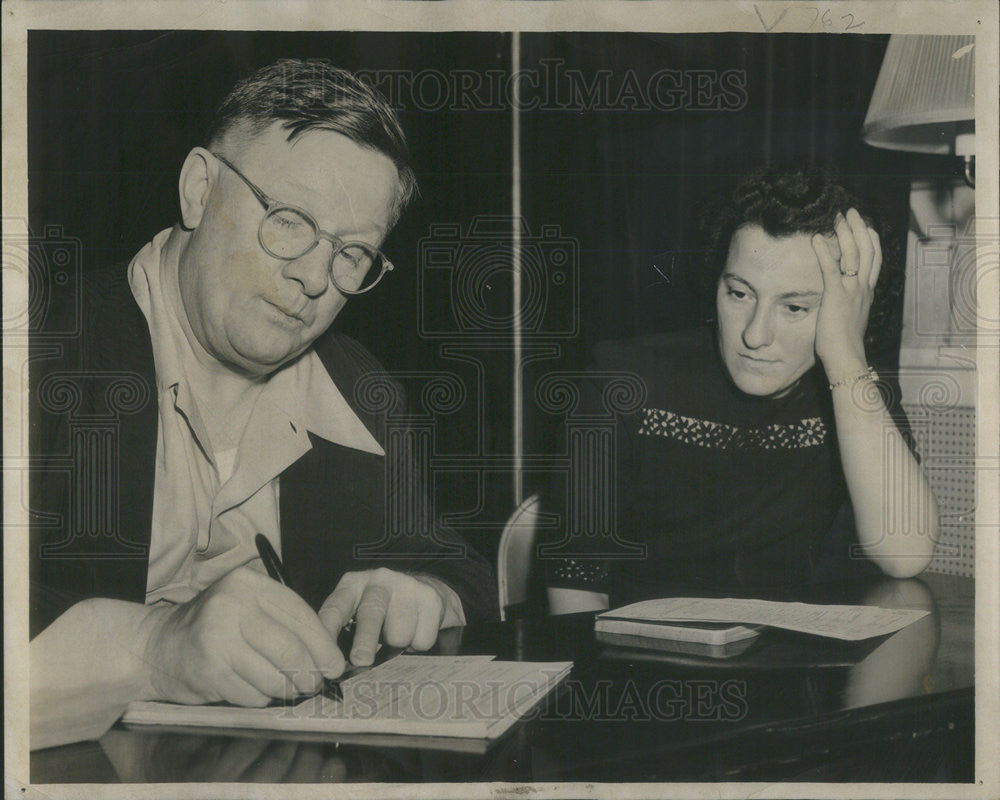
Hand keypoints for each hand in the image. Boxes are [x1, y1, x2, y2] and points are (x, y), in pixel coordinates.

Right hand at [141, 566, 344, 705]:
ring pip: (274, 677)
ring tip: (285, 688)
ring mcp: (217, 639)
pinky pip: (254, 695)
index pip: (300, 615)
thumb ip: (284, 623)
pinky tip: (251, 688)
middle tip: (316, 684)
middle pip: (290, 649)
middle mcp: (232, 606)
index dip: (324, 644)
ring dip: (286, 690)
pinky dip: (261, 697)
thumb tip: (328, 656)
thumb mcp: (248, 608)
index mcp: (248, 584)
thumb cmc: (213, 628)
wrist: (156, 646)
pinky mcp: (209, 671)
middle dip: (310, 673)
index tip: (336, 665)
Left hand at [317, 568, 446, 665]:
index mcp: (353, 585)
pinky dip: (417, 645)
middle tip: (361, 660)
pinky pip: (422, 638)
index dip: (328, 633)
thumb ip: (343, 635)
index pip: (335, 608)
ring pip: (399, 634)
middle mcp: (379, 580)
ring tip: (397, 637)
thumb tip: (332, 670)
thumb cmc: (382, 611)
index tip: (325, 659)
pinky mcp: (430, 598)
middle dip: (364, 640)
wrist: (426, 589)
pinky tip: (415, 631)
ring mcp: (407, 586)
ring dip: (397, 647)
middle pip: (371, 614)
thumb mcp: (357, 613)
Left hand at [811, 208, 881, 380]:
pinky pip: (831, 270)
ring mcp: (851, 292)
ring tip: (838, 218)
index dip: (870, 240)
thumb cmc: (844, 345)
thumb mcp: (850, 318)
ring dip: (845, 233)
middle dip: (860, 228)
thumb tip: (841, 301)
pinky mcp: (836, 297)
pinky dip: (825, 252)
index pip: (874, 259)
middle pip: (868, 250)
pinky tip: (817, 239)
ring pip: (854, 255)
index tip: (864, 225)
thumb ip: (848, 304)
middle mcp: (863, 289)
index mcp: (867, 293)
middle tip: (851, 212)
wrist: (847, 359)